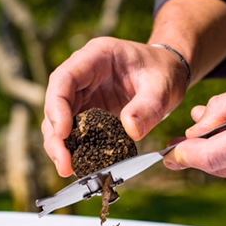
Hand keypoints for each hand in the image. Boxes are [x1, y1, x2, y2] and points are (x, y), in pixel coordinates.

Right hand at [42, 36, 188, 176]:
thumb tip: (132, 131)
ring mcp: (83, 94)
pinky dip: (73, 148)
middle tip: (64, 163)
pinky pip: (74, 131)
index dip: (57, 106)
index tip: (63, 133)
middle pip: (56, 103)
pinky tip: (78, 165)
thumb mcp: (162, 86)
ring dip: (60, 146)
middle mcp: (83, 74)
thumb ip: (148, 106)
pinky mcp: (88, 112)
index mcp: (96, 56)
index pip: (64, 78)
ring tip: (67, 169)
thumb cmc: (165, 72)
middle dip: (56, 135)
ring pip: (59, 120)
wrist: (169, 73)